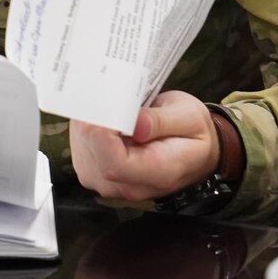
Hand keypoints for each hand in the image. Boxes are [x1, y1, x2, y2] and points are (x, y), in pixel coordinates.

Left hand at [70, 91, 217, 201]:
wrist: (195, 153)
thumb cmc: (194, 134)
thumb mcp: (190, 118)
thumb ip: (162, 122)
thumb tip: (136, 124)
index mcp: (158, 173)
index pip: (114, 164)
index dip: (100, 135)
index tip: (102, 106)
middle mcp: (130, 186)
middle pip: (92, 157)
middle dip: (90, 122)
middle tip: (99, 93)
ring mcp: (111, 183)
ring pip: (82, 152)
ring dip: (85, 123)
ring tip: (102, 101)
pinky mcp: (100, 173)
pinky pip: (82, 150)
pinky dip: (85, 129)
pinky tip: (99, 114)